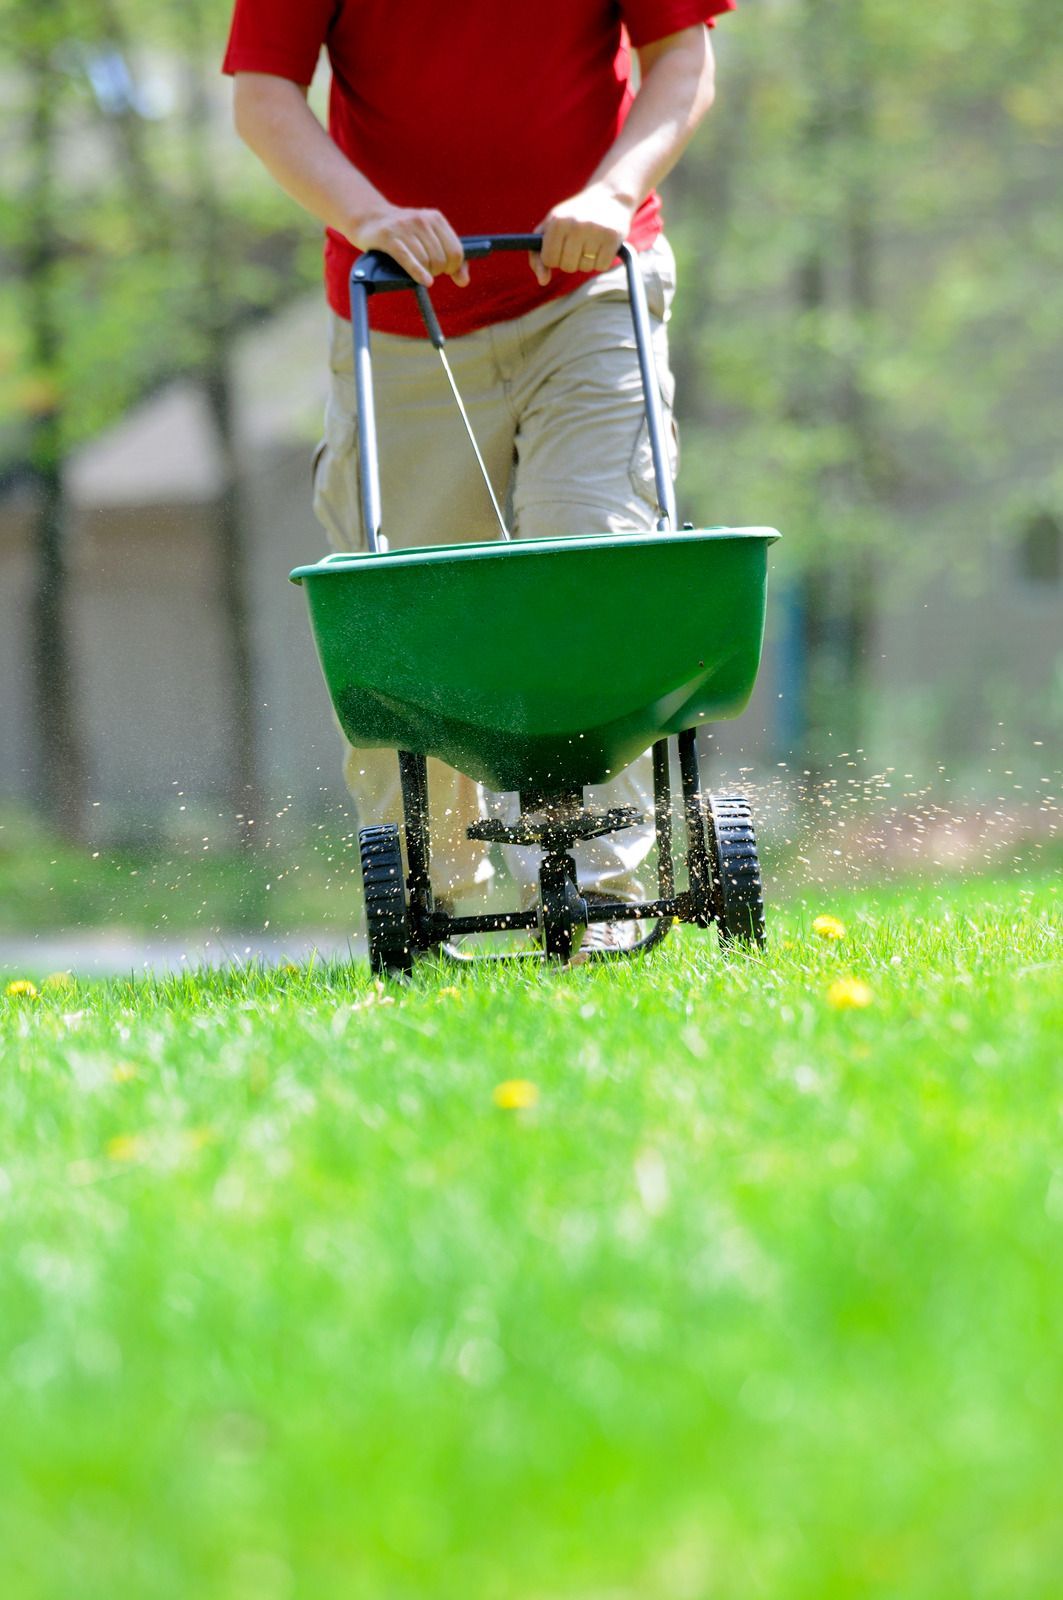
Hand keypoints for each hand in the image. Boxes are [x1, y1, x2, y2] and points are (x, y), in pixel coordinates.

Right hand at [350, 204, 468, 287]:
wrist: (370, 219)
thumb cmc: (404, 234)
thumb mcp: (429, 238)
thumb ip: (450, 258)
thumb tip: (464, 281)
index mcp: (435, 218)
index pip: (456, 251)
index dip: (453, 267)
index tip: (445, 270)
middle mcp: (422, 220)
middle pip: (441, 259)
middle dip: (436, 270)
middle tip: (428, 270)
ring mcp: (404, 227)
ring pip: (426, 261)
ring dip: (424, 273)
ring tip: (418, 270)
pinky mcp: (389, 237)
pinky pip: (409, 259)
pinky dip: (418, 273)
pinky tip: (424, 281)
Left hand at [530, 185, 634, 284]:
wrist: (609, 196)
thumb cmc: (574, 215)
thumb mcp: (551, 227)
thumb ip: (538, 254)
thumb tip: (543, 281)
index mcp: (557, 221)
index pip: (548, 259)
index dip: (554, 257)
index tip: (561, 244)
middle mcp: (575, 225)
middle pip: (567, 266)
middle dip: (571, 260)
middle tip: (579, 242)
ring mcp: (595, 231)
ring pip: (585, 268)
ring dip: (587, 260)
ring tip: (591, 241)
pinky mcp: (612, 238)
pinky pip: (601, 266)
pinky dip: (601, 260)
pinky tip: (602, 244)